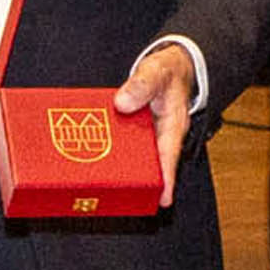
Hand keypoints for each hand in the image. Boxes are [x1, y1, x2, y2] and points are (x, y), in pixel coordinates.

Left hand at [114, 46, 202, 193]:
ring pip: (138, 160)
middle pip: (152, 166)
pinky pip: (126, 147)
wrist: (170, 67)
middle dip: (143, 184)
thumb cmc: (166, 72)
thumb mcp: (156, 72)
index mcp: (172, 126)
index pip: (170, 155)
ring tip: (108, 191)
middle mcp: (160, 137)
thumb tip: (122, 103)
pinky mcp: (136, 133)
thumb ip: (141, 85)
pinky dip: (115, 154)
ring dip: (125, 172)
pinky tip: (97, 161)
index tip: (164, 198)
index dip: (167, 178)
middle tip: (129, 202)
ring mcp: (148, 137)